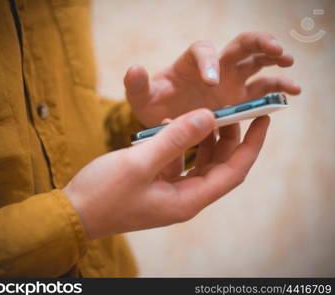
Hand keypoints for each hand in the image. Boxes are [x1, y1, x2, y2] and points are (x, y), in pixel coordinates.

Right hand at [63, 109, 269, 239]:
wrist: (73, 213)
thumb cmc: (104, 194)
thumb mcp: (140, 162)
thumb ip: (175, 139)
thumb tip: (207, 116)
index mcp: (187, 200)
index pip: (234, 172)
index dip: (251, 146)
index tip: (262, 119)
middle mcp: (184, 199)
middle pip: (219, 167)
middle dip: (229, 139)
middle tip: (233, 110)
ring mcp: (169, 193)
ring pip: (198, 163)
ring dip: (202, 140)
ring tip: (201, 114)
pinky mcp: (155, 186)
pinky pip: (175, 162)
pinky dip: (176, 144)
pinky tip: (164, 127)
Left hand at [124, 31, 300, 126]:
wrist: (166, 121)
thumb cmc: (153, 105)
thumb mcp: (141, 97)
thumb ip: (137, 85)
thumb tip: (134, 69)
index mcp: (190, 63)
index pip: (203, 51)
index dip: (209, 62)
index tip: (212, 81)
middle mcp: (214, 67)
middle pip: (240, 45)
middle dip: (258, 43)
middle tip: (275, 48)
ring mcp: (230, 82)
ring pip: (257, 64)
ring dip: (275, 62)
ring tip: (289, 64)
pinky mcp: (239, 98)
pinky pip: (261, 90)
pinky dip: (276, 89)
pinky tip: (289, 94)